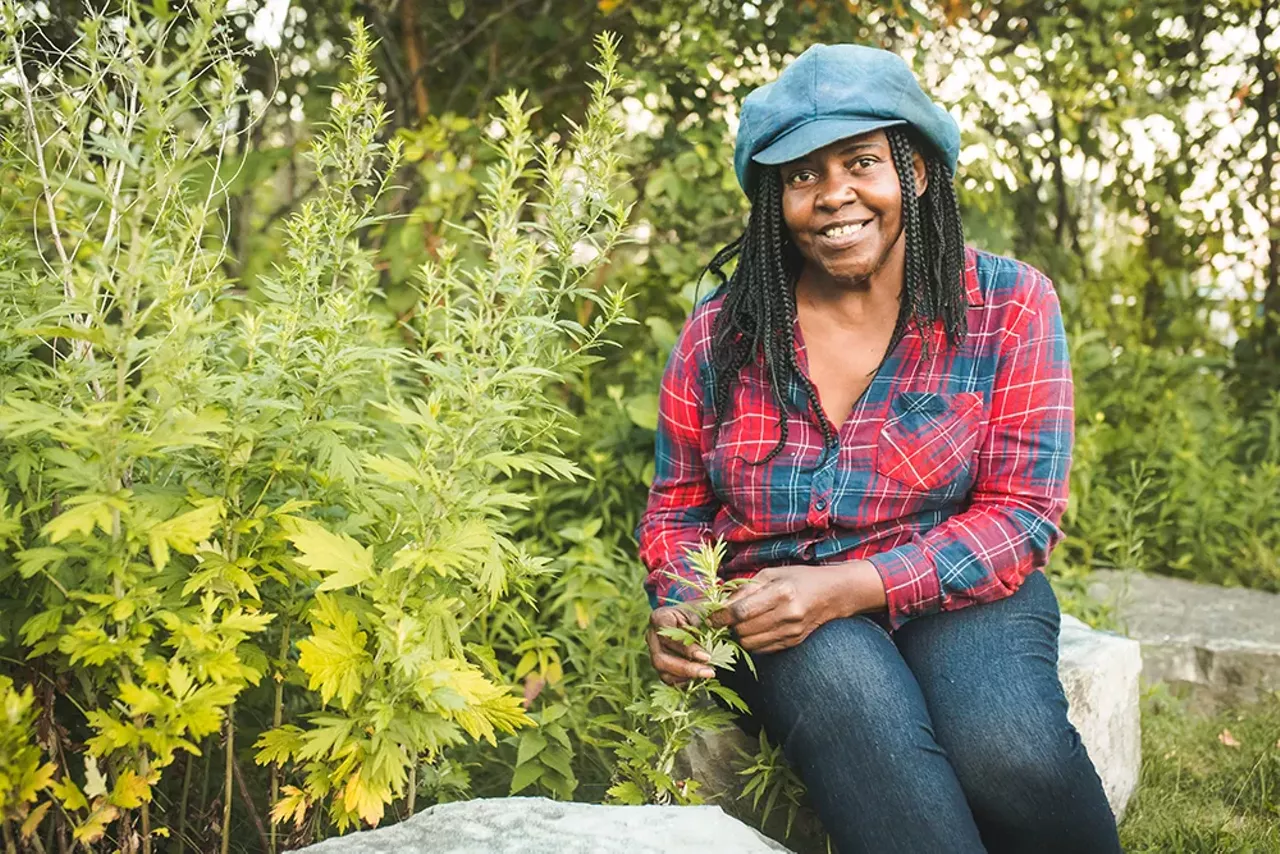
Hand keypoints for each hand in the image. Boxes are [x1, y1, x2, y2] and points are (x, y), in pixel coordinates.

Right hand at [646, 605, 716, 684]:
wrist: (697, 618)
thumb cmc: (700, 612)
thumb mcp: (704, 611)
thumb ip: (706, 621)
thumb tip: (712, 631)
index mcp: (660, 617)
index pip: (666, 635)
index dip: (685, 647)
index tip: (706, 656)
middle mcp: (652, 635)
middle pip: (661, 657)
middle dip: (685, 667)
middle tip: (708, 671)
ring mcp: (654, 651)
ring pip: (662, 670)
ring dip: (686, 676)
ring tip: (707, 674)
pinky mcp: (661, 664)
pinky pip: (668, 678)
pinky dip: (684, 681)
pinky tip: (700, 677)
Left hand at [708, 561, 885, 653]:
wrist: (833, 594)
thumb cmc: (800, 578)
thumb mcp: (771, 574)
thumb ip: (746, 589)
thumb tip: (721, 603)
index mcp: (781, 593)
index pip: (741, 611)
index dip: (721, 616)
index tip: (711, 616)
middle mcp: (788, 614)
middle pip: (743, 630)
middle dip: (729, 626)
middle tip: (725, 619)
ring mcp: (792, 631)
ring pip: (750, 644)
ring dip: (740, 636)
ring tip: (739, 624)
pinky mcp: (793, 642)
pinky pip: (762, 649)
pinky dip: (753, 641)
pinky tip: (754, 630)